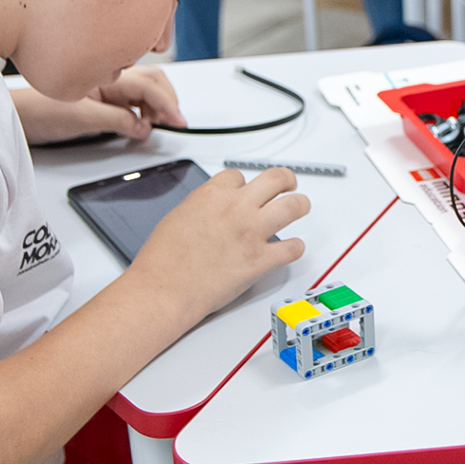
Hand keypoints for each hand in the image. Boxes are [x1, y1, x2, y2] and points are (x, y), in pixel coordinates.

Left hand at [12, 67, 185, 144]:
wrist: (16, 113)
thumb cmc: (39, 111)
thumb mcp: (82, 119)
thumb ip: (117, 120)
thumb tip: (143, 126)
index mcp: (106, 75)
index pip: (149, 87)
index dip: (168, 106)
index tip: (178, 122)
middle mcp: (108, 75)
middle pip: (153, 81)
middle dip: (167, 100)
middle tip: (172, 122)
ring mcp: (105, 83)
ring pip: (143, 88)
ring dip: (155, 104)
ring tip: (152, 124)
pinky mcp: (99, 94)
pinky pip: (130, 96)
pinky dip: (142, 108)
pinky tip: (138, 120)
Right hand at [128, 166, 309, 323]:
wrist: (165, 288)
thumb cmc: (164, 258)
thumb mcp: (178, 215)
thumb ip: (202, 206)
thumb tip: (213, 208)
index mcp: (212, 194)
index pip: (239, 176)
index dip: (244, 183)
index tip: (245, 190)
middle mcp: (236, 208)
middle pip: (276, 179)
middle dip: (286, 180)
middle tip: (288, 184)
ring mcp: (252, 233)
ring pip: (293, 206)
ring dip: (300, 204)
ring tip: (300, 206)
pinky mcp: (260, 261)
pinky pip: (292, 248)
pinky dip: (295, 247)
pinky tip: (291, 248)